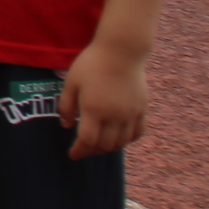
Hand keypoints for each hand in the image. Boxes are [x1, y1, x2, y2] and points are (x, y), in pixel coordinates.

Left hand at [65, 37, 153, 157]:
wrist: (121, 52)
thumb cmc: (91, 64)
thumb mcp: (71, 82)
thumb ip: (66, 105)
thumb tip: (66, 126)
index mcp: (94, 110)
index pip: (87, 141)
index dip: (79, 151)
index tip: (73, 155)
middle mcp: (114, 116)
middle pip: (105, 146)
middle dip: (93, 151)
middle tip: (84, 150)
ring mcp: (131, 114)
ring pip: (122, 142)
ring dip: (110, 148)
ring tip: (100, 146)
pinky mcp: (142, 109)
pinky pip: (137, 133)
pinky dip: (128, 140)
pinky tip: (120, 138)